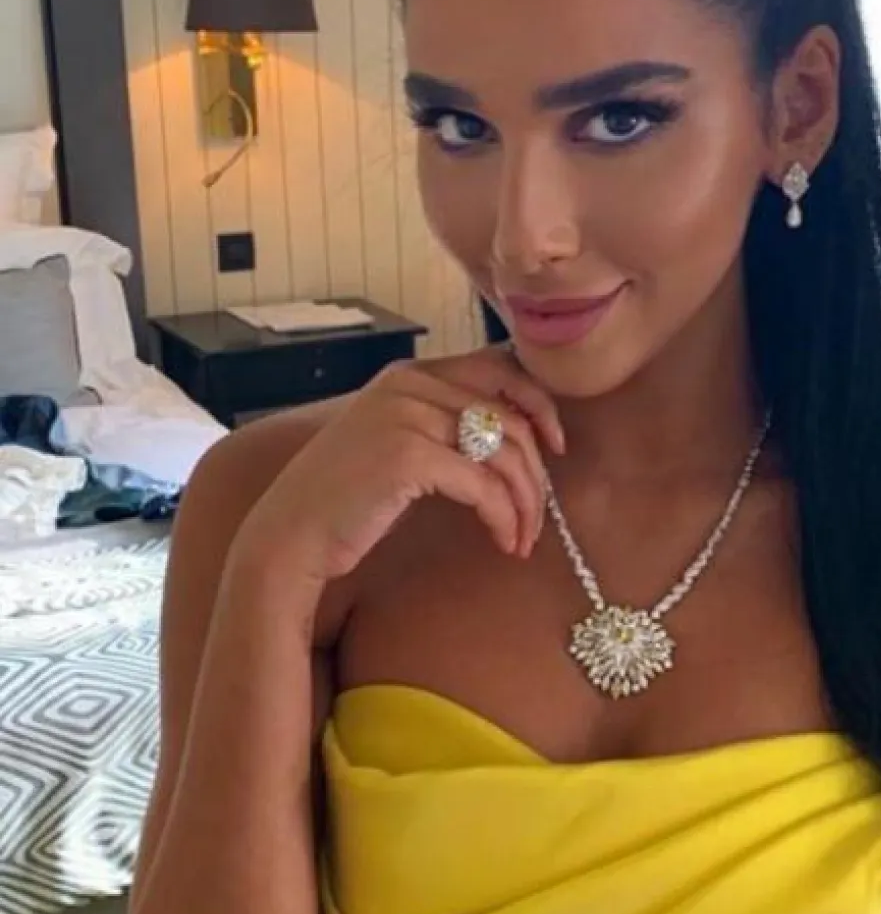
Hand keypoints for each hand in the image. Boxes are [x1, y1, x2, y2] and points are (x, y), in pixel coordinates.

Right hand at [230, 348, 565, 595]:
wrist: (290, 538)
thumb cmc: (346, 503)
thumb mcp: (396, 446)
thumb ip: (441, 427)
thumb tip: (515, 437)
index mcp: (408, 375)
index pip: (498, 369)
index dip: (539, 404)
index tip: (556, 446)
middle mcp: (408, 385)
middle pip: (510, 414)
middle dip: (536, 471)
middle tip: (539, 517)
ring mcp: (406, 416)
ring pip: (504, 452)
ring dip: (525, 503)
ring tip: (523, 539)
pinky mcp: (408, 457)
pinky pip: (484, 486)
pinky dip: (505, 518)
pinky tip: (505, 543)